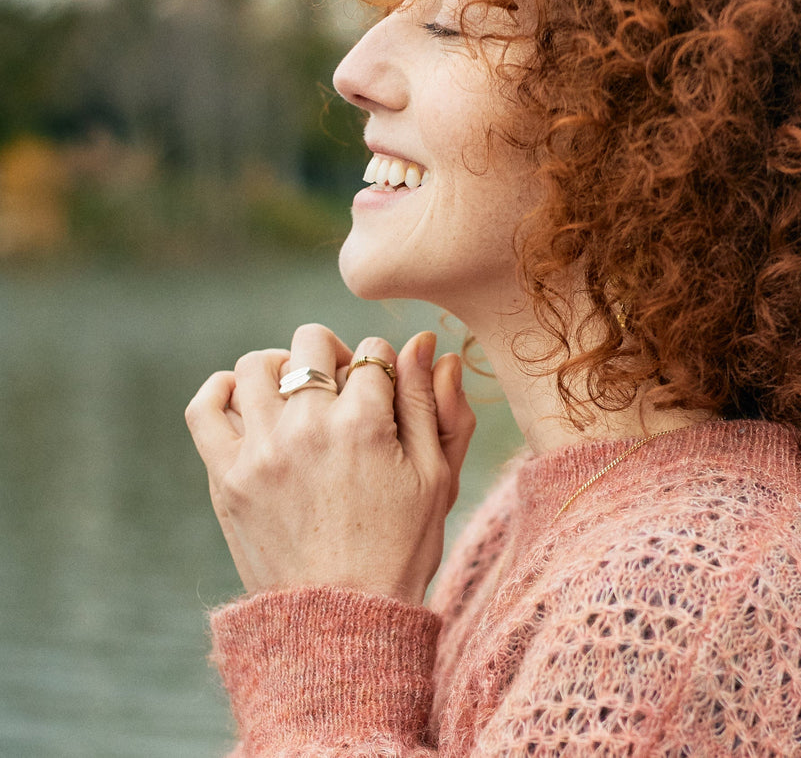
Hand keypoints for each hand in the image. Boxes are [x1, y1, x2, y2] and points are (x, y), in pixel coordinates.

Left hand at [185, 324, 475, 603]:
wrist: (341, 619)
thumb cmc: (400, 547)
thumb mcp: (436, 477)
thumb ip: (432, 404)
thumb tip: (425, 342)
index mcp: (365, 424)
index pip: (373, 352)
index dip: (385, 368)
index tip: (384, 396)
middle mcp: (308, 427)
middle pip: (312, 343)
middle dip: (335, 355)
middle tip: (343, 389)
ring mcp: (261, 450)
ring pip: (257, 365)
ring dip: (282, 367)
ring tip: (297, 394)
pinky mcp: (226, 476)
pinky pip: (205, 407)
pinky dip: (221, 390)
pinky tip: (245, 399)